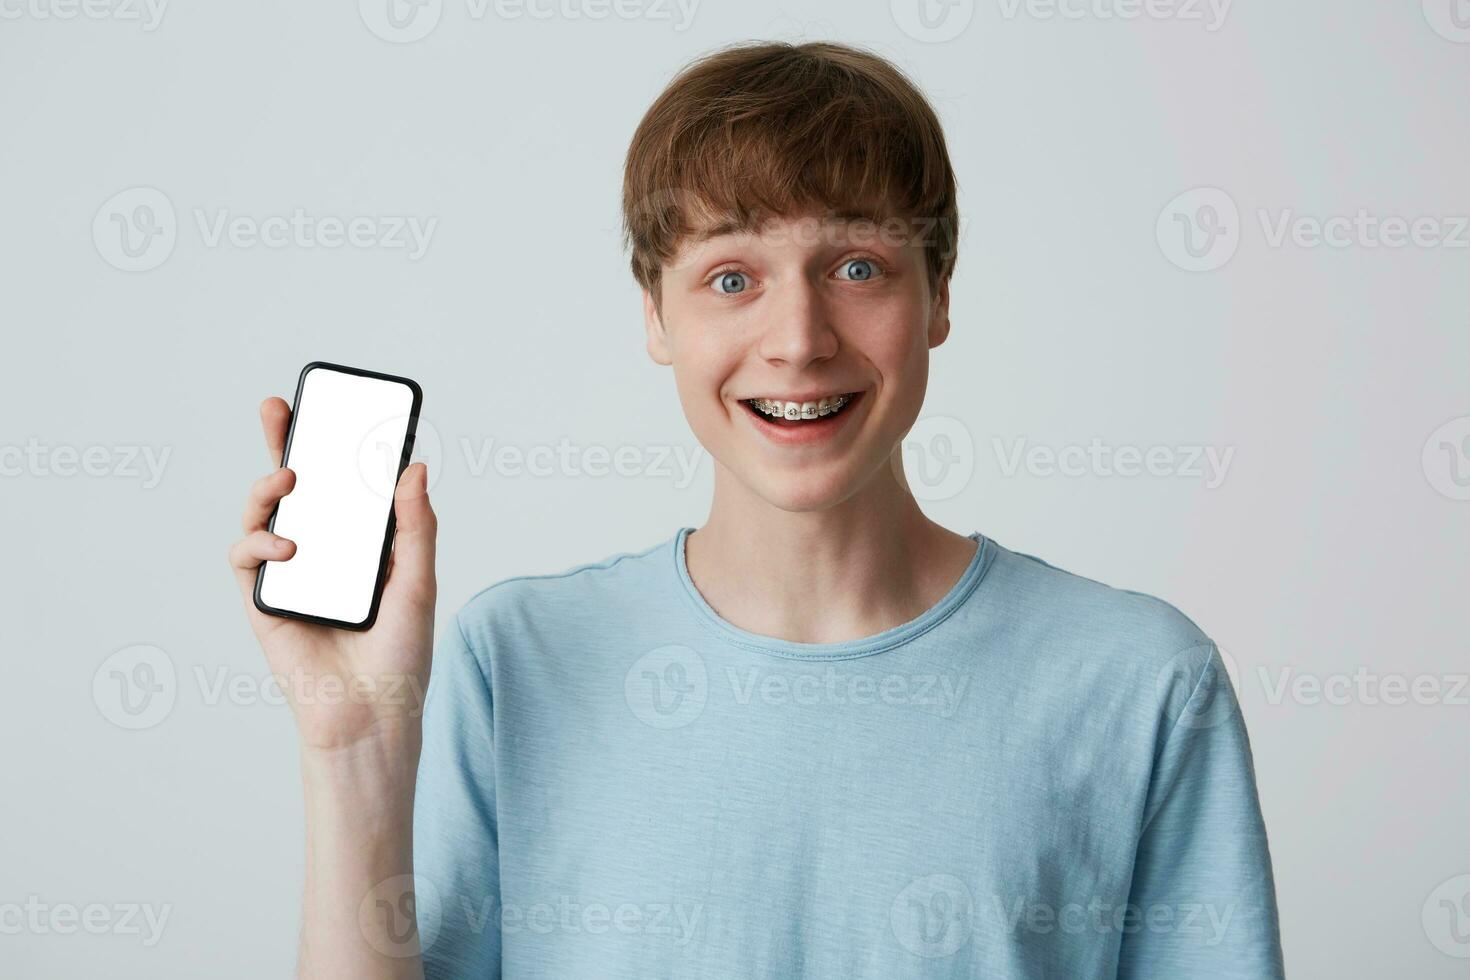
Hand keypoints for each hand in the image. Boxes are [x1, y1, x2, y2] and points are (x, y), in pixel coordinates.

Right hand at [228, 397, 435, 752]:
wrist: (372, 714)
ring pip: (262, 514)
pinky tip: (287, 545)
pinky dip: (260, 543)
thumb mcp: (418, 581)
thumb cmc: (400, 654)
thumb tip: (415, 467)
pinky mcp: (263, 601)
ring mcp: (289, 574)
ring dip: (267, 488)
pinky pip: (245, 558)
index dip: (333, 447)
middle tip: (277, 408)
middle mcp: (321, 552)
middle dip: (281, 445)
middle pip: (294, 489)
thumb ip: (415, 526)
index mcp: (359, 543)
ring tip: (289, 477)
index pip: (341, 484)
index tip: (335, 408)